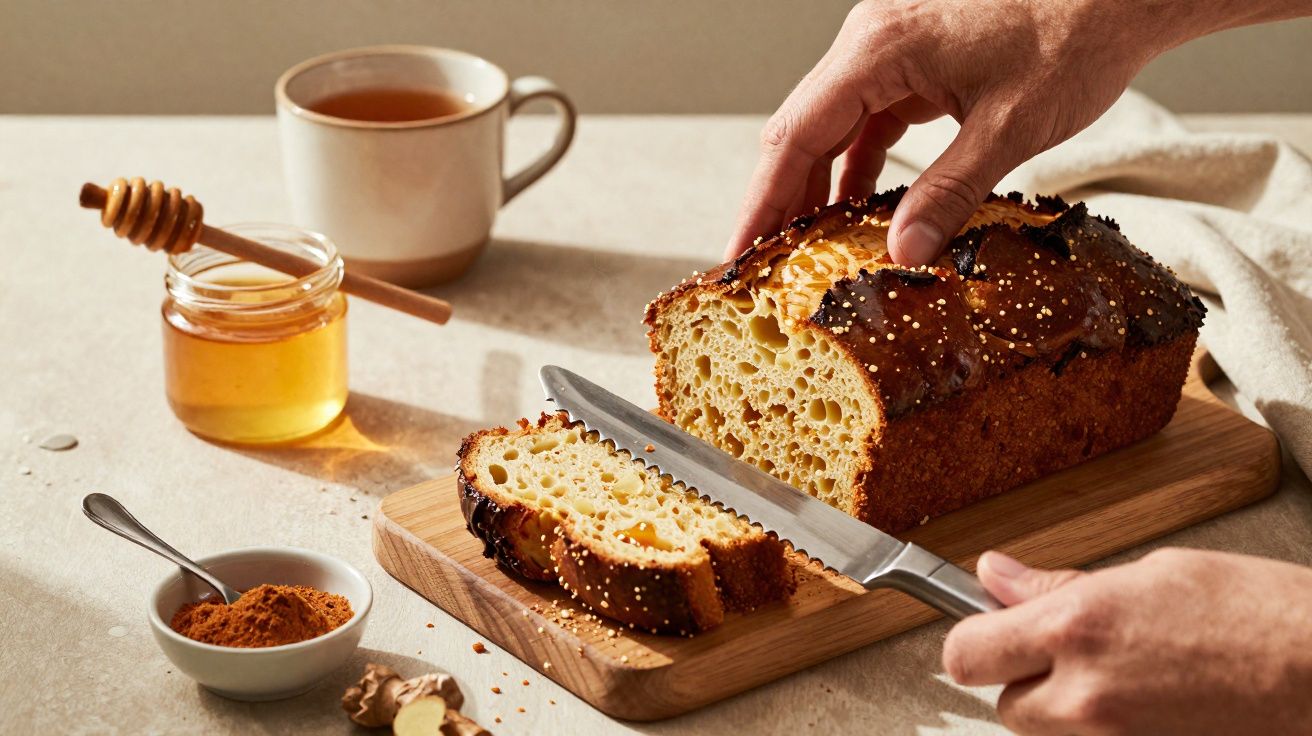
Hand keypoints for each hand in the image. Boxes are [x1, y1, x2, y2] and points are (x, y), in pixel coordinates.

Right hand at [726, 0, 1310, 264]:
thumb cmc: (1072, 35)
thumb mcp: (1008, 130)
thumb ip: (948, 194)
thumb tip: (902, 252)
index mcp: (878, 51)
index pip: (795, 136)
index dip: (763, 201)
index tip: (742, 251)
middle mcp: (870, 43)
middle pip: (801, 132)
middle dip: (781, 201)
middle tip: (764, 264)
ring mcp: (889, 50)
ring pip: (830, 128)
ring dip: (819, 188)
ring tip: (805, 249)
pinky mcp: (913, 61)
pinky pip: (866, 120)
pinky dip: (856, 168)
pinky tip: (858, 213)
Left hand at [943, 549, 1311, 734]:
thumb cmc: (1261, 614)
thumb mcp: (1154, 574)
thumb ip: (1060, 586)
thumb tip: (997, 576)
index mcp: (1079, 629)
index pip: (966, 652)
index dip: (976, 639)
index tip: (992, 627)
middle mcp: (1087, 696)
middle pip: (1004, 704)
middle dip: (1026, 678)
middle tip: (1074, 652)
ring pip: (1047, 733)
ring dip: (1066, 709)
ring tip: (1129, 676)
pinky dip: (1108, 729)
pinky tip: (1153, 702)